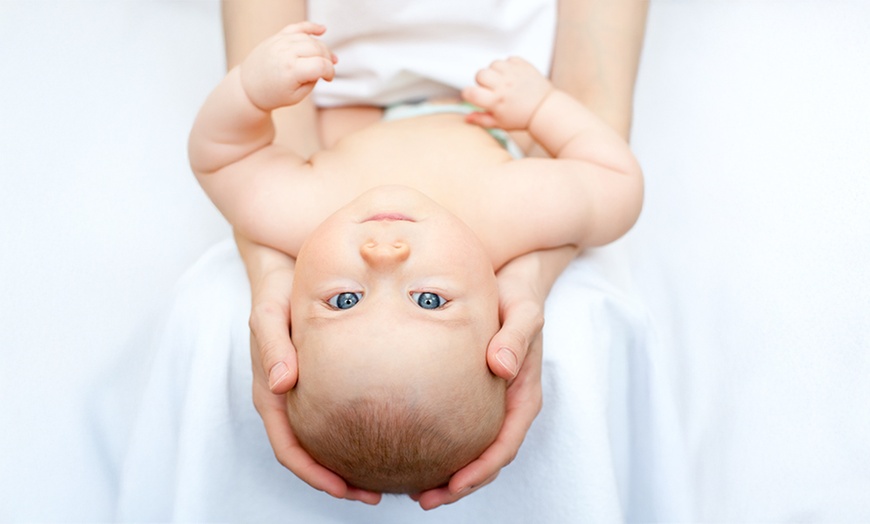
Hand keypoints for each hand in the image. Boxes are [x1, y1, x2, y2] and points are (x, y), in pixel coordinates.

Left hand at [240, 21, 336, 111]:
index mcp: (291, 71)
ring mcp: (280, 42)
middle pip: (318, 49)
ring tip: (325, 59)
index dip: (330, 72)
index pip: (321, 65)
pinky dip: (311, 27)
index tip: (329, 79)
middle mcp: (286, 52)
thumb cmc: (272, 94)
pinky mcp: (277, 37)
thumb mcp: (297, 96)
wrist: (248, 87)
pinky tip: (322, 30)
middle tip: (326, 71)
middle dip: (328, 60)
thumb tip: (324, 66)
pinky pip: (297, 27)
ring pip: (310, 39)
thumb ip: (313, 81)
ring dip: (322, 48)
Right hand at [242, 238, 380, 504]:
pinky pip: (338, 407)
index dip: (316, 474)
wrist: (283, 254)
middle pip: (310, 450)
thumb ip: (272, 343)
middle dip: (338, 477)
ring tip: (387, 471)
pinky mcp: (323, 368)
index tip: (348, 490)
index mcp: (272, 387)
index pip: (289, 447)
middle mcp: (288, 391)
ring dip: (349, 457)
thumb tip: (279, 386)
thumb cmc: (276, 282)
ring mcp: (305, 381)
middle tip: (376, 492)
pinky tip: (392, 424)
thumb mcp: (271, 309)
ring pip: (325, 434)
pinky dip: (357, 425)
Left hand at [410, 261, 545, 509]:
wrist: (513, 277)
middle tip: (425, 499)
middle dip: (460, 484)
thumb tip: (500, 366)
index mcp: (523, 393)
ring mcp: (492, 400)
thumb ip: (515, 338)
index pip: (505, 444)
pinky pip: (459, 427)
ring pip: (473, 448)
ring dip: (449, 473)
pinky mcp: (473, 390)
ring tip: (416, 490)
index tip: (453, 485)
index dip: (480, 470)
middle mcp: (508, 403)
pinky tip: (412, 449)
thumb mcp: (523, 312)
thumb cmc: (518, 294)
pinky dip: (442, 446)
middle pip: (488, 458)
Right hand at [462, 56, 552, 130]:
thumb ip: (481, 119)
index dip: (469, 94)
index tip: (475, 96)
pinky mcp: (523, 65)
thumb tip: (466, 118)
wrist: (545, 109)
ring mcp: (514, 74)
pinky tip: (513, 76)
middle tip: (492, 89)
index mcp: (496, 101)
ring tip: (503, 81)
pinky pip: (508, 59)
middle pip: (480, 74)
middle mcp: (504, 85)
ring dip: (495, 71)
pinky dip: (508, 66)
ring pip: (493, 64)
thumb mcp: (499, 124)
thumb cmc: (522, 118)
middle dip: (482, 81)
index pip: (470, 92)